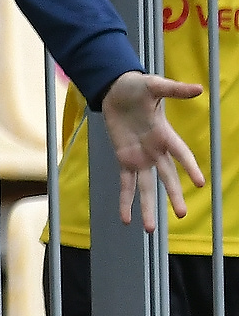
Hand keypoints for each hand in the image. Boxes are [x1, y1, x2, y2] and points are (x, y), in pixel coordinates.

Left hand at [100, 69, 204, 228]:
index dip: (190, 167)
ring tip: (150, 229)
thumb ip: (174, 90)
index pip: (180, 154)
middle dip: (173, 196)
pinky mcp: (124, 160)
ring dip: (148, 207)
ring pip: (146, 187)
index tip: (200, 183)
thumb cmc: (137, 87)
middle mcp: (155, 150)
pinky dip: (125, 201)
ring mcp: (140, 157)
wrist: (116, 91)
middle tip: (182, 215)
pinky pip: (125, 184)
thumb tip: (198, 89)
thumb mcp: (154, 86)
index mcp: (164, 134)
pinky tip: (126, 219)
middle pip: (166, 177)